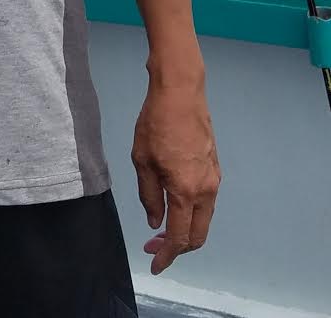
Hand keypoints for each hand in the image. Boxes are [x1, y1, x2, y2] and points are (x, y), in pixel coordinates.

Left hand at [132, 74, 220, 274]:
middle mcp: (206, 190)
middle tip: (154, 247)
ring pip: (204, 218)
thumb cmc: (156, 123)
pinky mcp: (214, 167)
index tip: (155, 264)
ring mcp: (214, 178)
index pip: (180, 237)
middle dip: (178, 247)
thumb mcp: (142, 161)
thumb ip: (149, 196)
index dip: (167, 255)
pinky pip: (206, 201)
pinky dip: (192, 212)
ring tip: (161, 227)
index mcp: (186, 191)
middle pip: (198, 234)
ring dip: (186, 229)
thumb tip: (156, 222)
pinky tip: (174, 205)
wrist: (181, 92)